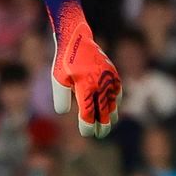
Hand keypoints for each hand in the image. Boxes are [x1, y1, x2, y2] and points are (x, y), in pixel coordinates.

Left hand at [48, 0, 121, 137]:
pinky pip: (117, 92)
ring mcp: (109, 79)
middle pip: (103, 112)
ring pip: (113, 103)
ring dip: (110, 116)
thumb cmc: (65, 62)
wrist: (77, 39)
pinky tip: (113, 108)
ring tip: (108, 125)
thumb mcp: (58, 79)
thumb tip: (64, 113)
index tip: (86, 133)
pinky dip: (116, 102)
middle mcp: (100, 84)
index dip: (87, 126)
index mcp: (85, 86)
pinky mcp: (113, 74)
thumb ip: (61, 97)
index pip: (88, 113)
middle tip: (100, 135)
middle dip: (102, 125)